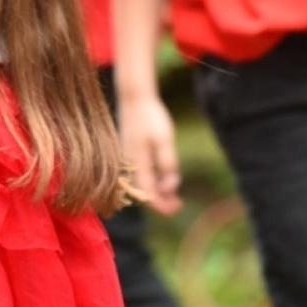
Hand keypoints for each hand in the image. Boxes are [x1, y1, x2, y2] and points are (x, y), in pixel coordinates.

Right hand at [117, 93, 181, 215]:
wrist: (134, 97)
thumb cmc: (151, 117)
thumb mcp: (164, 140)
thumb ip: (168, 164)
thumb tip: (171, 187)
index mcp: (138, 164)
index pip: (148, 195)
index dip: (162, 206)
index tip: (177, 208)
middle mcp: (130, 165)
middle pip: (144, 192)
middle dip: (161, 200)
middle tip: (178, 204)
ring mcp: (128, 158)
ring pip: (142, 183)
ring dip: (157, 191)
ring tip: (174, 193)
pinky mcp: (129, 151)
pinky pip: (140, 173)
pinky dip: (152, 180)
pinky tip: (163, 177)